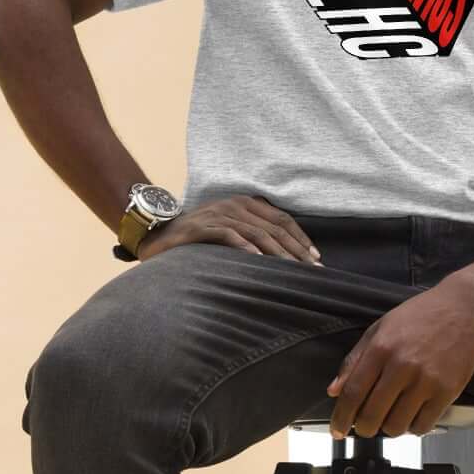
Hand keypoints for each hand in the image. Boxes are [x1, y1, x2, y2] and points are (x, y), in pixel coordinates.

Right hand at [135, 195, 321, 264]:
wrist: (157, 233)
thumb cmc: (198, 238)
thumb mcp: (229, 230)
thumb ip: (253, 235)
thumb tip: (284, 256)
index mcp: (245, 203)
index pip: (281, 218)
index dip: (301, 238)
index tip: (316, 258)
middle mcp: (234, 205)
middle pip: (274, 227)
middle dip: (296, 250)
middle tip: (311, 270)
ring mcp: (218, 214)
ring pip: (257, 232)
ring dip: (278, 253)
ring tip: (292, 270)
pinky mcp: (202, 227)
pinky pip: (229, 236)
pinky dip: (246, 248)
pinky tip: (259, 262)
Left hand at [325, 284, 473, 438]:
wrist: (463, 307)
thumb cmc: (420, 315)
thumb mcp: (379, 328)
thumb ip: (354, 360)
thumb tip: (334, 390)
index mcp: (381, 349)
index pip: (353, 393)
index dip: (341, 418)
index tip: (338, 430)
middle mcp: (402, 366)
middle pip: (372, 415)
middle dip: (363, 428)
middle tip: (365, 426)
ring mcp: (426, 381)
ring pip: (397, 425)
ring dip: (389, 428)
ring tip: (391, 417)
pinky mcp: (447, 391)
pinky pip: (423, 425)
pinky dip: (413, 428)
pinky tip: (412, 416)